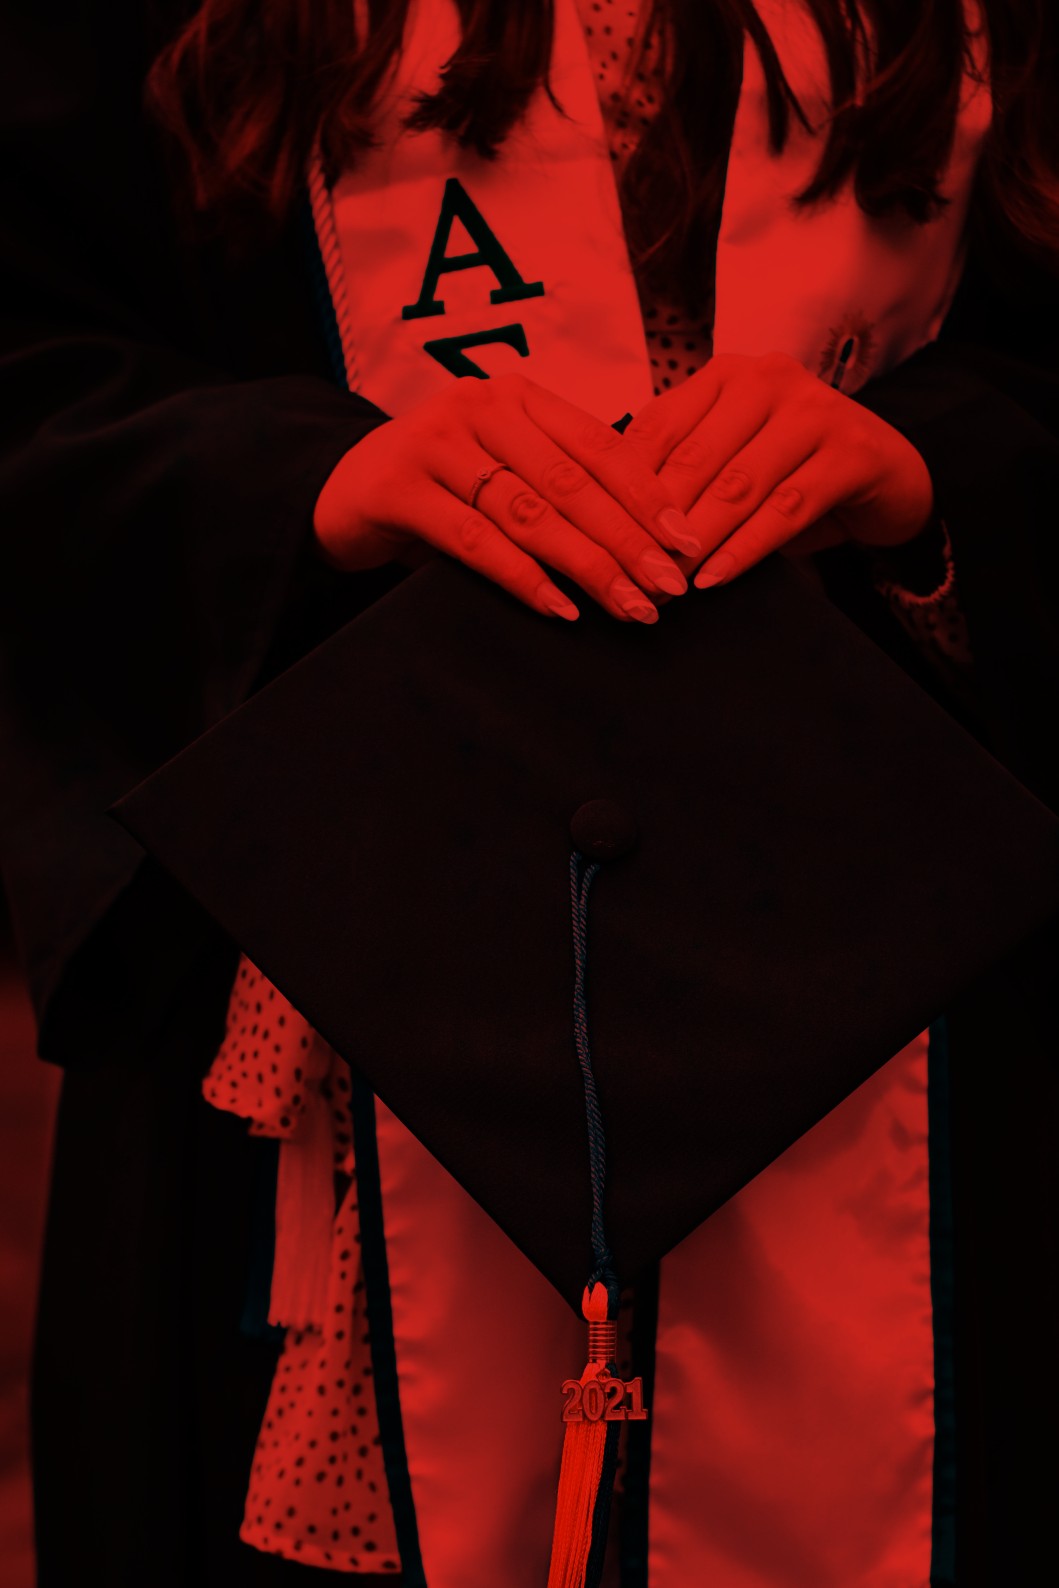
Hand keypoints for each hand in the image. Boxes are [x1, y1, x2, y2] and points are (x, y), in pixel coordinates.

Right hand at [313, 374, 702, 621]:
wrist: (339, 489)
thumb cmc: (438, 487)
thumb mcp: (502, 471)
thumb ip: (557, 485)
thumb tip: (649, 541)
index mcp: (518, 397)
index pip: (600, 444)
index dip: (648, 495)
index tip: (686, 543)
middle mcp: (480, 406)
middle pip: (572, 481)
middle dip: (628, 539)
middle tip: (668, 588)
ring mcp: (436, 441)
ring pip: (529, 511)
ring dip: (586, 565)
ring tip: (627, 606)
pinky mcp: (400, 485)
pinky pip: (474, 538)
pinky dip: (522, 576)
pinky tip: (558, 608)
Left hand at [623, 352, 934, 587]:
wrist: (888, 477)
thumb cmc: (792, 472)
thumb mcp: (730, 462)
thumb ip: (680, 472)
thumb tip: (606, 520)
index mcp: (725, 377)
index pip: (658, 431)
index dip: (624, 490)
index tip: (600, 540)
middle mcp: (768, 380)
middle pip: (695, 459)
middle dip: (658, 523)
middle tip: (632, 572)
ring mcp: (814, 410)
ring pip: (739, 484)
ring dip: (699, 540)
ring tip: (668, 582)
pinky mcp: (851, 451)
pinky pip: (786, 507)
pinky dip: (747, 548)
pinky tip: (717, 578)